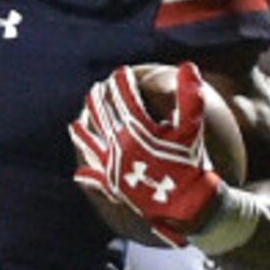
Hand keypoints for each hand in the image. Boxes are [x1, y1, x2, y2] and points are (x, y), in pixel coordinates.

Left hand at [70, 63, 223, 245]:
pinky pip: (93, 177)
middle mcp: (118, 144)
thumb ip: (189, 96)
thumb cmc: (191, 164)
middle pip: (102, 115)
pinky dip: (87, 173)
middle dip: (98, 98)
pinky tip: (79, 172)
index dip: (121, 82)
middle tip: (97, 89)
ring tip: (76, 123)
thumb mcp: (193, 129)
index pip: (123, 97)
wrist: (185, 203)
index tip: (120, 73)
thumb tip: (188, 66)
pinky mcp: (111, 185)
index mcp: (136, 128)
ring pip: (90, 142)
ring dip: (82, 130)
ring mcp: (111, 165)